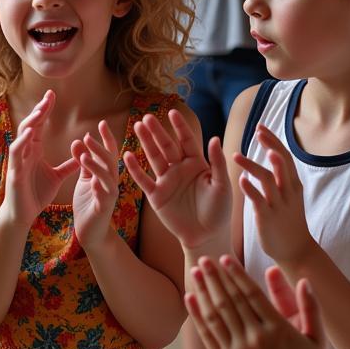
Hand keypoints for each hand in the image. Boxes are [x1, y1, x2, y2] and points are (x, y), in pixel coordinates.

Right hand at [0, 91, 78, 227]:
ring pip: (22, 136)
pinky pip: (17, 154)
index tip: (52, 95)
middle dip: (39, 110)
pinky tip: (30, 134)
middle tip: (49, 96)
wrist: (22, 215)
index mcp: (34, 151)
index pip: (39, 125)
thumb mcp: (57, 177)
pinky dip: (22, 142)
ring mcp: (18, 161)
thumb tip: (83, 157)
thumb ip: (68, 166)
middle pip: (31, 125)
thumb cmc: (36, 195)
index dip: (44, 110)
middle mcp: (25, 152)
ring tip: (40, 110)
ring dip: (30, 123)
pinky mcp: (14, 172)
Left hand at [71, 120, 119, 252]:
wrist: (90, 232)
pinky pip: (103, 198)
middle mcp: (111, 183)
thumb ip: (84, 162)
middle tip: (88, 136)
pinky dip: (99, 189)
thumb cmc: (88, 204)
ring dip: (97, 167)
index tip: (101, 123)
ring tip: (85, 157)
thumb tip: (78, 141)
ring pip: (107, 178)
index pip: (108, 153)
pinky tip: (93, 183)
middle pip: (109, 162)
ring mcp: (109, 196)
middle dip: (100, 149)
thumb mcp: (84, 179)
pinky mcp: (103, 209)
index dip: (106, 138)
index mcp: (106, 174)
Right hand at [123, 108, 229, 251]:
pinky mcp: (156, 196)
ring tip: (137, 127)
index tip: (172, 112)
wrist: (206, 236)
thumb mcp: (221, 185)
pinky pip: (144, 180)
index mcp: (197, 164)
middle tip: (147, 117)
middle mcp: (180, 169)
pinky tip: (127, 155)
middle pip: (166, 146)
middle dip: (157, 132)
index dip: (179, 127)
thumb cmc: (219, 211)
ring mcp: (166, 181)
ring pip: (154, 158)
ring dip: (145, 143)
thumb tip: (214, 138)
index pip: (186, 141)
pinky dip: (135, 169)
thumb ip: (217, 162)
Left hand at [185, 254, 324, 348]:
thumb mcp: (317, 342)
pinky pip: (207, 335)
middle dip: (216, 277)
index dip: (236, 274)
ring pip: (216, 314)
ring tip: (195, 272)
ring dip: (204, 290)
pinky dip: (197, 315)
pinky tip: (190, 298)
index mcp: (277, 330)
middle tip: (204, 258)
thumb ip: (311, 308)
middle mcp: (255, 339)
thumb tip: (304, 279)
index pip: (251, 294)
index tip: (225, 258)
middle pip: (230, 300)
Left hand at [233, 124, 315, 268]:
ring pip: (268, 179)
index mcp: (293, 184)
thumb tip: (274, 156)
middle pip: (280, 162)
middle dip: (270, 144)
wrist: (296, 250)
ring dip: (252, 165)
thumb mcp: (291, 195)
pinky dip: (250, 189)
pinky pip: (258, 200)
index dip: (274, 140)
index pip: (285, 156)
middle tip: (257, 130)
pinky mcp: (267, 217)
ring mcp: (278, 204)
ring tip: (236, 155)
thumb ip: (282, 177)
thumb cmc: (289, 220)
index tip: (261, 127)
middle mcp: (288, 191)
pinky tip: (240, 179)